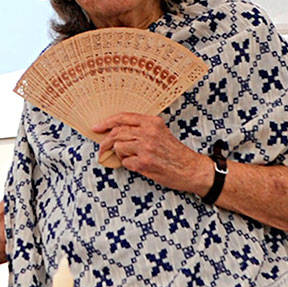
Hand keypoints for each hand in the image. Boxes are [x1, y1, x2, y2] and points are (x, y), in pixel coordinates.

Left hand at [92, 112, 209, 194]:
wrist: (191, 169)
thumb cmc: (174, 152)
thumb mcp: (161, 132)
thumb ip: (142, 129)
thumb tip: (116, 131)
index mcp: (152, 122)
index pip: (123, 117)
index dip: (107, 122)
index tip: (97, 127)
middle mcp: (148, 132)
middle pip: (116, 132)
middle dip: (106, 141)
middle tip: (102, 148)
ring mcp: (146, 148)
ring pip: (118, 147)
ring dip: (119, 154)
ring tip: (129, 158)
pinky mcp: (144, 163)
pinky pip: (125, 162)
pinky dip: (128, 165)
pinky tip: (137, 165)